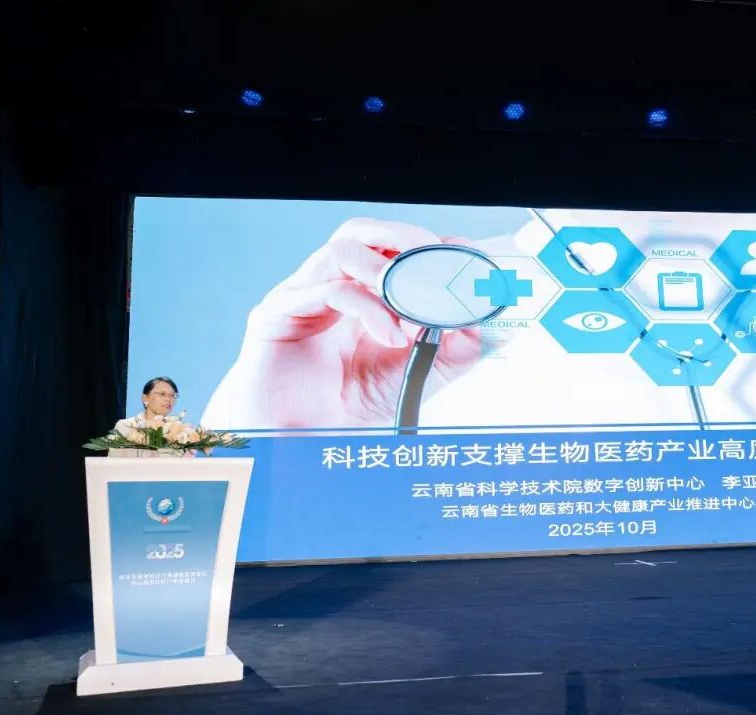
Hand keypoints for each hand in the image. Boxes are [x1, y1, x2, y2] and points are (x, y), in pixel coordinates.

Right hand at [202, 218, 482, 428]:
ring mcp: (299, 296)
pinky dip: (370, 310)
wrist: (301, 443)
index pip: (391, 245)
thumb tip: (480, 319)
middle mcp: (327, 284)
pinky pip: (329, 291)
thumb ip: (451, 348)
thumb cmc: (349, 404)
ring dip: (388, 273)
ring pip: (342, 250)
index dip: (429, 244)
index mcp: (359, 290)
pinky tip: (393, 338)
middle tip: (439, 263)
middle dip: (407, 238)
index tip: (466, 256)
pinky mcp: (275, 315)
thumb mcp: (417, 375)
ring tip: (414, 310)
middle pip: (362, 231)